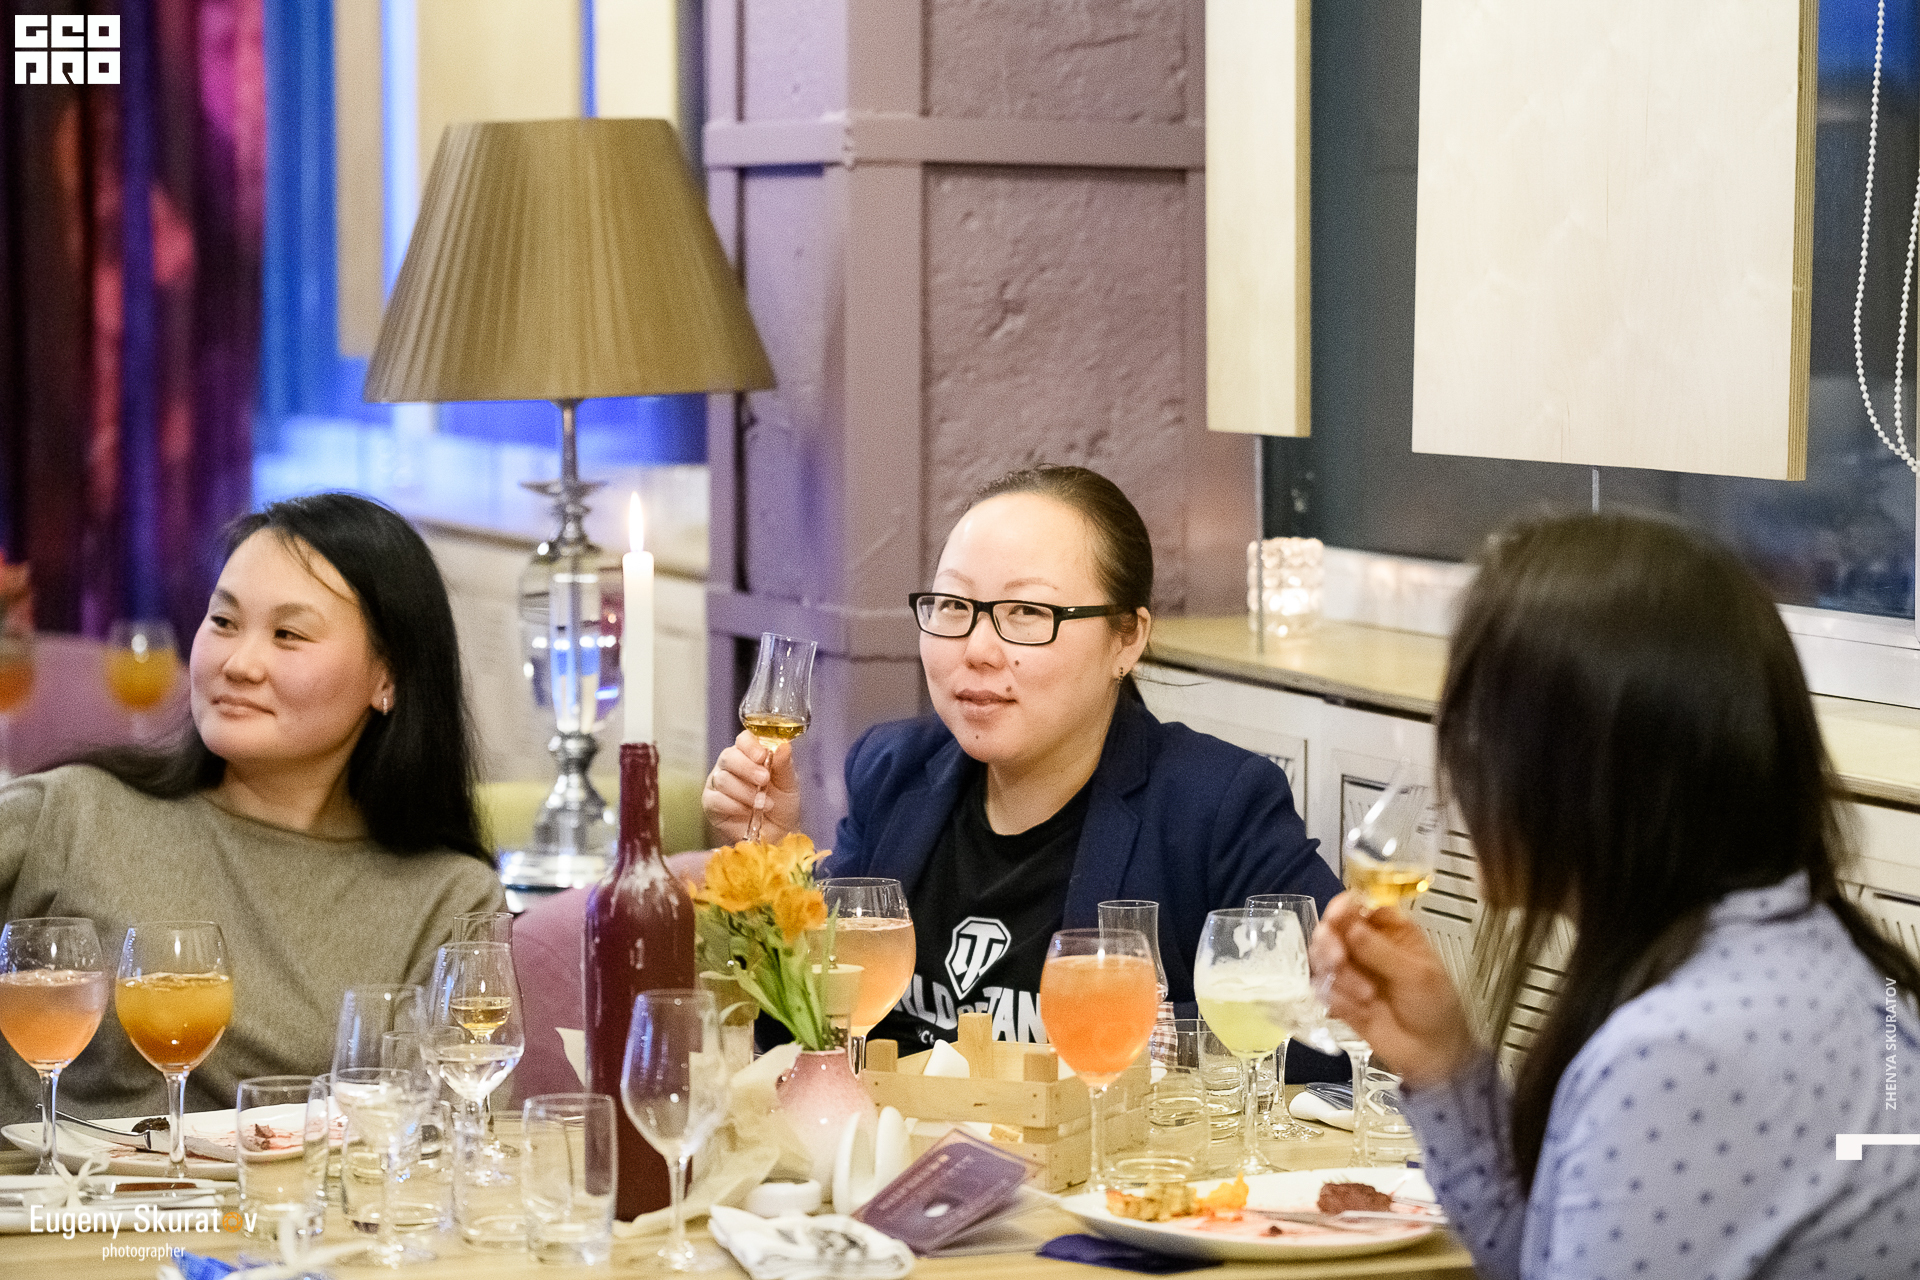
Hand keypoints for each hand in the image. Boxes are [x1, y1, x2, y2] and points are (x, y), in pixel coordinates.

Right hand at [701, 730, 801, 842]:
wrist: (779, 833)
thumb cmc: (783, 804)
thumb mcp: (789, 783)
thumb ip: (784, 764)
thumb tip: (783, 745)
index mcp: (750, 754)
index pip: (743, 740)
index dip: (750, 746)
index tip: (762, 756)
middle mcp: (731, 765)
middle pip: (728, 757)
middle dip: (747, 769)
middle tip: (764, 780)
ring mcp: (718, 783)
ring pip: (722, 779)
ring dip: (745, 792)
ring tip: (763, 803)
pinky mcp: (711, 803)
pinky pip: (716, 799)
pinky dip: (734, 806)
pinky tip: (748, 811)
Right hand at [1311, 892, 1476, 1090]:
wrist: (1432, 1055)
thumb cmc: (1436, 1008)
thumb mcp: (1417, 975)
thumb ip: (1381, 951)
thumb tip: (1351, 927)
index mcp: (1391, 931)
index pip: (1360, 905)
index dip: (1345, 906)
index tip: (1337, 916)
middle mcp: (1366, 945)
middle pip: (1332, 927)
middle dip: (1330, 941)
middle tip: (1338, 959)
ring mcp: (1351, 971)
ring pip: (1321, 956)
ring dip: (1337, 974)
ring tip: (1363, 995)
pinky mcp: (1339, 997)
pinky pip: (1321, 987)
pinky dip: (1335, 997)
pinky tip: (1358, 1009)